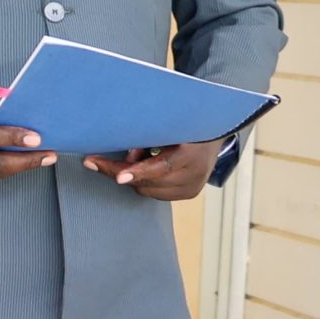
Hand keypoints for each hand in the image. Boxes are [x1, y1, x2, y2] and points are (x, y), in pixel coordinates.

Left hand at [83, 139, 218, 201]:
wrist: (215, 130)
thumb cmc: (186, 124)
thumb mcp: (167, 126)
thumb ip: (146, 140)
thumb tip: (129, 158)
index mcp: (193, 153)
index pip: (161, 167)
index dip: (137, 171)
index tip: (118, 176)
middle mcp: (195, 174)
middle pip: (149, 182)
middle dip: (123, 173)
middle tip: (105, 160)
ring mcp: (193, 186)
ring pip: (148, 190)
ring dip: (134, 178)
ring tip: (137, 159)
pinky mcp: (189, 193)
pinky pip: (155, 194)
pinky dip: (145, 183)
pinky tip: (147, 169)